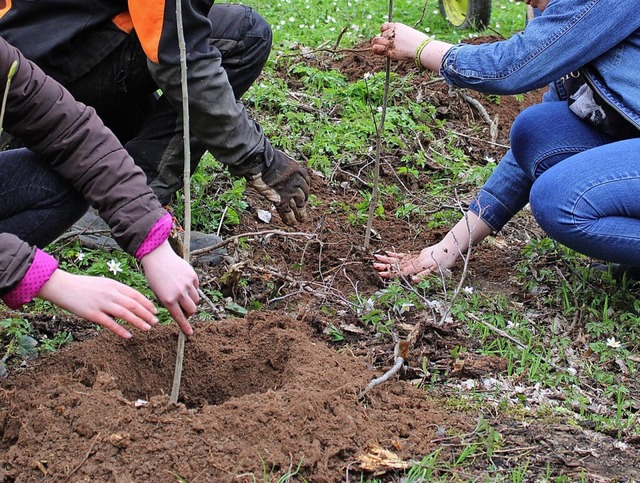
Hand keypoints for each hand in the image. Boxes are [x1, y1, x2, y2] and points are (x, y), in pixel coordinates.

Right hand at [37, 269, 158, 338]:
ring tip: (147, 328)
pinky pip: (109, 323)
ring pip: (125, 314)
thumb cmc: (84, 286)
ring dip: (138, 322)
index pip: (136, 295)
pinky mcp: (92, 314)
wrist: (62, 286)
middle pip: (134, 305)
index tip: (155, 311)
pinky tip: (129, 336)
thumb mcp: (104, 284)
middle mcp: (110, 293)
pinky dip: (121, 330)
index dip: (147, 303)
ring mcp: (101, 303)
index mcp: (114, 285)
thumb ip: (117, 292)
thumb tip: (131, 301)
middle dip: (147, 314)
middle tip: (156, 322)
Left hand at [141, 240, 198, 334]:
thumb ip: (169, 303)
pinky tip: (184, 282)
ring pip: (196, 299)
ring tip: (184, 295)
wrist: (158, 257)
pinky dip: (192, 288)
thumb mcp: (158, 293)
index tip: (189, 333)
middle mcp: (179, 293)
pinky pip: (196, 287)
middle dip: (190, 312)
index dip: (185, 327)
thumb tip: (181, 311)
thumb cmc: (155, 276)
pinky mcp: (192, 276)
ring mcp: (187, 284)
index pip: (179, 317)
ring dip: (192, 300)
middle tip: (186, 310)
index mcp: (168, 299)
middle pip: (192, 309)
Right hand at [247, 150, 309, 224]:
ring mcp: (291, 192)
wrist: (261, 163)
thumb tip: (283, 175)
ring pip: (298, 205)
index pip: (306, 184)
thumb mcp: (283, 162)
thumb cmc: (268, 159)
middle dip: (303, 203)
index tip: (303, 195)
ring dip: (300, 214)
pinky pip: (287, 212)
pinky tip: (291, 223)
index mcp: (300, 172)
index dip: (304, 191)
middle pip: (303, 195)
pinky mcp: (282, 200)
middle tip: (302, 209)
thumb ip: (286, 171)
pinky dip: (289, 219)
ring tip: (300, 220)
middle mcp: (298, 182)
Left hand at [371, 22, 428, 61]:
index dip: (384, 32)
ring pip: (376, 40)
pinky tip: (379, 52)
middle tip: (385, 45)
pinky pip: (377, 49)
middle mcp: (392, 32)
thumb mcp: (409, 34)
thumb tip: (397, 43)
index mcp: (397, 26)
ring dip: (377, 44)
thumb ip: (400, 36)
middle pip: (380, 34)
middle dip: (381, 39)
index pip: (384, 26)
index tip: (386, 37)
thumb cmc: (419, 43)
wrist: (421, 49)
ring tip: (381, 49)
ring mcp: (389, 41)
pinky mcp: (388, 51)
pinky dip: (376, 50)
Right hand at [373, 248, 452, 281]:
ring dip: (387, 258)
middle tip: (374, 265)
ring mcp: (415, 256)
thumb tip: (413, 281)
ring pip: (399, 258)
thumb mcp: (437, 271)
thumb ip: (424, 276)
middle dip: (385, 264)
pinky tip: (388, 252)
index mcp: (418, 265)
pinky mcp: (417, 255)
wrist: (450, 247)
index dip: (391, 273)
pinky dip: (396, 254)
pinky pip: (404, 255)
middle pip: (397, 263)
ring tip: (376, 257)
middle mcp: (414, 260)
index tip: (381, 273)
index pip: (402, 271)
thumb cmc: (445, 260)